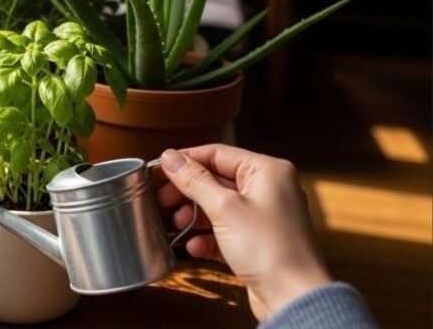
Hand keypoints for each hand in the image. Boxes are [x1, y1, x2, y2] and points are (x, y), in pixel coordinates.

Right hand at [155, 144, 330, 321]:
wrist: (294, 298)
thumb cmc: (270, 249)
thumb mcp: (224, 208)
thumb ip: (195, 180)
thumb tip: (171, 157)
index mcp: (268, 171)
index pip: (218, 153)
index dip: (185, 160)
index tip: (159, 169)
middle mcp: (269, 189)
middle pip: (216, 180)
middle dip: (187, 191)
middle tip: (162, 199)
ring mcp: (264, 217)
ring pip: (219, 207)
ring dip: (194, 215)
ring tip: (176, 224)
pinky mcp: (258, 242)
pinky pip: (226, 231)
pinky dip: (208, 237)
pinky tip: (194, 246)